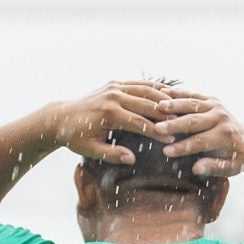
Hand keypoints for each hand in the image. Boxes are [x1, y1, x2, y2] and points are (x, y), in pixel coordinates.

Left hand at [44, 82, 182, 164]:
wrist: (60, 118)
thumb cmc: (76, 138)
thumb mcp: (91, 150)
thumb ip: (112, 154)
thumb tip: (131, 159)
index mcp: (109, 113)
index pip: (140, 123)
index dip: (158, 133)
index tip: (173, 141)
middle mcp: (113, 96)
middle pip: (147, 104)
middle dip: (166, 115)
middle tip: (184, 124)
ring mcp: (114, 87)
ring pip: (146, 90)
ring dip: (165, 99)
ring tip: (182, 108)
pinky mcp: (114, 83)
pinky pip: (139, 84)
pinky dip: (155, 88)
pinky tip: (169, 94)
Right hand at [151, 90, 243, 179]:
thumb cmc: (236, 159)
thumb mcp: (230, 168)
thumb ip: (213, 168)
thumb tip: (196, 169)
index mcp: (226, 136)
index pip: (200, 142)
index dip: (183, 147)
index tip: (166, 152)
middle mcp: (222, 118)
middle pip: (194, 121)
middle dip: (175, 125)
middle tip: (157, 128)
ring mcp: (217, 106)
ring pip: (192, 104)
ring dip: (174, 105)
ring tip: (157, 107)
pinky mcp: (211, 99)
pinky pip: (193, 95)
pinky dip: (178, 93)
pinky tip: (163, 92)